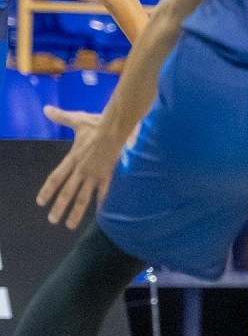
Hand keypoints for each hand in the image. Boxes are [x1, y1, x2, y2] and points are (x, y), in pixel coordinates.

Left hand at [36, 108, 125, 228]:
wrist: (119, 127)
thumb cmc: (98, 123)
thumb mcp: (77, 120)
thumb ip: (61, 117)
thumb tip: (46, 109)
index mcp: (73, 159)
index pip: (56, 178)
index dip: (47, 191)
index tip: (41, 202)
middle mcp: (82, 170)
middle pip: (67, 192)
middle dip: (59, 207)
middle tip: (52, 220)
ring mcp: (96, 174)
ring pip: (84, 196)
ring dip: (76, 211)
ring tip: (70, 225)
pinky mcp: (109, 173)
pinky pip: (104, 190)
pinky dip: (101, 201)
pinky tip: (99, 211)